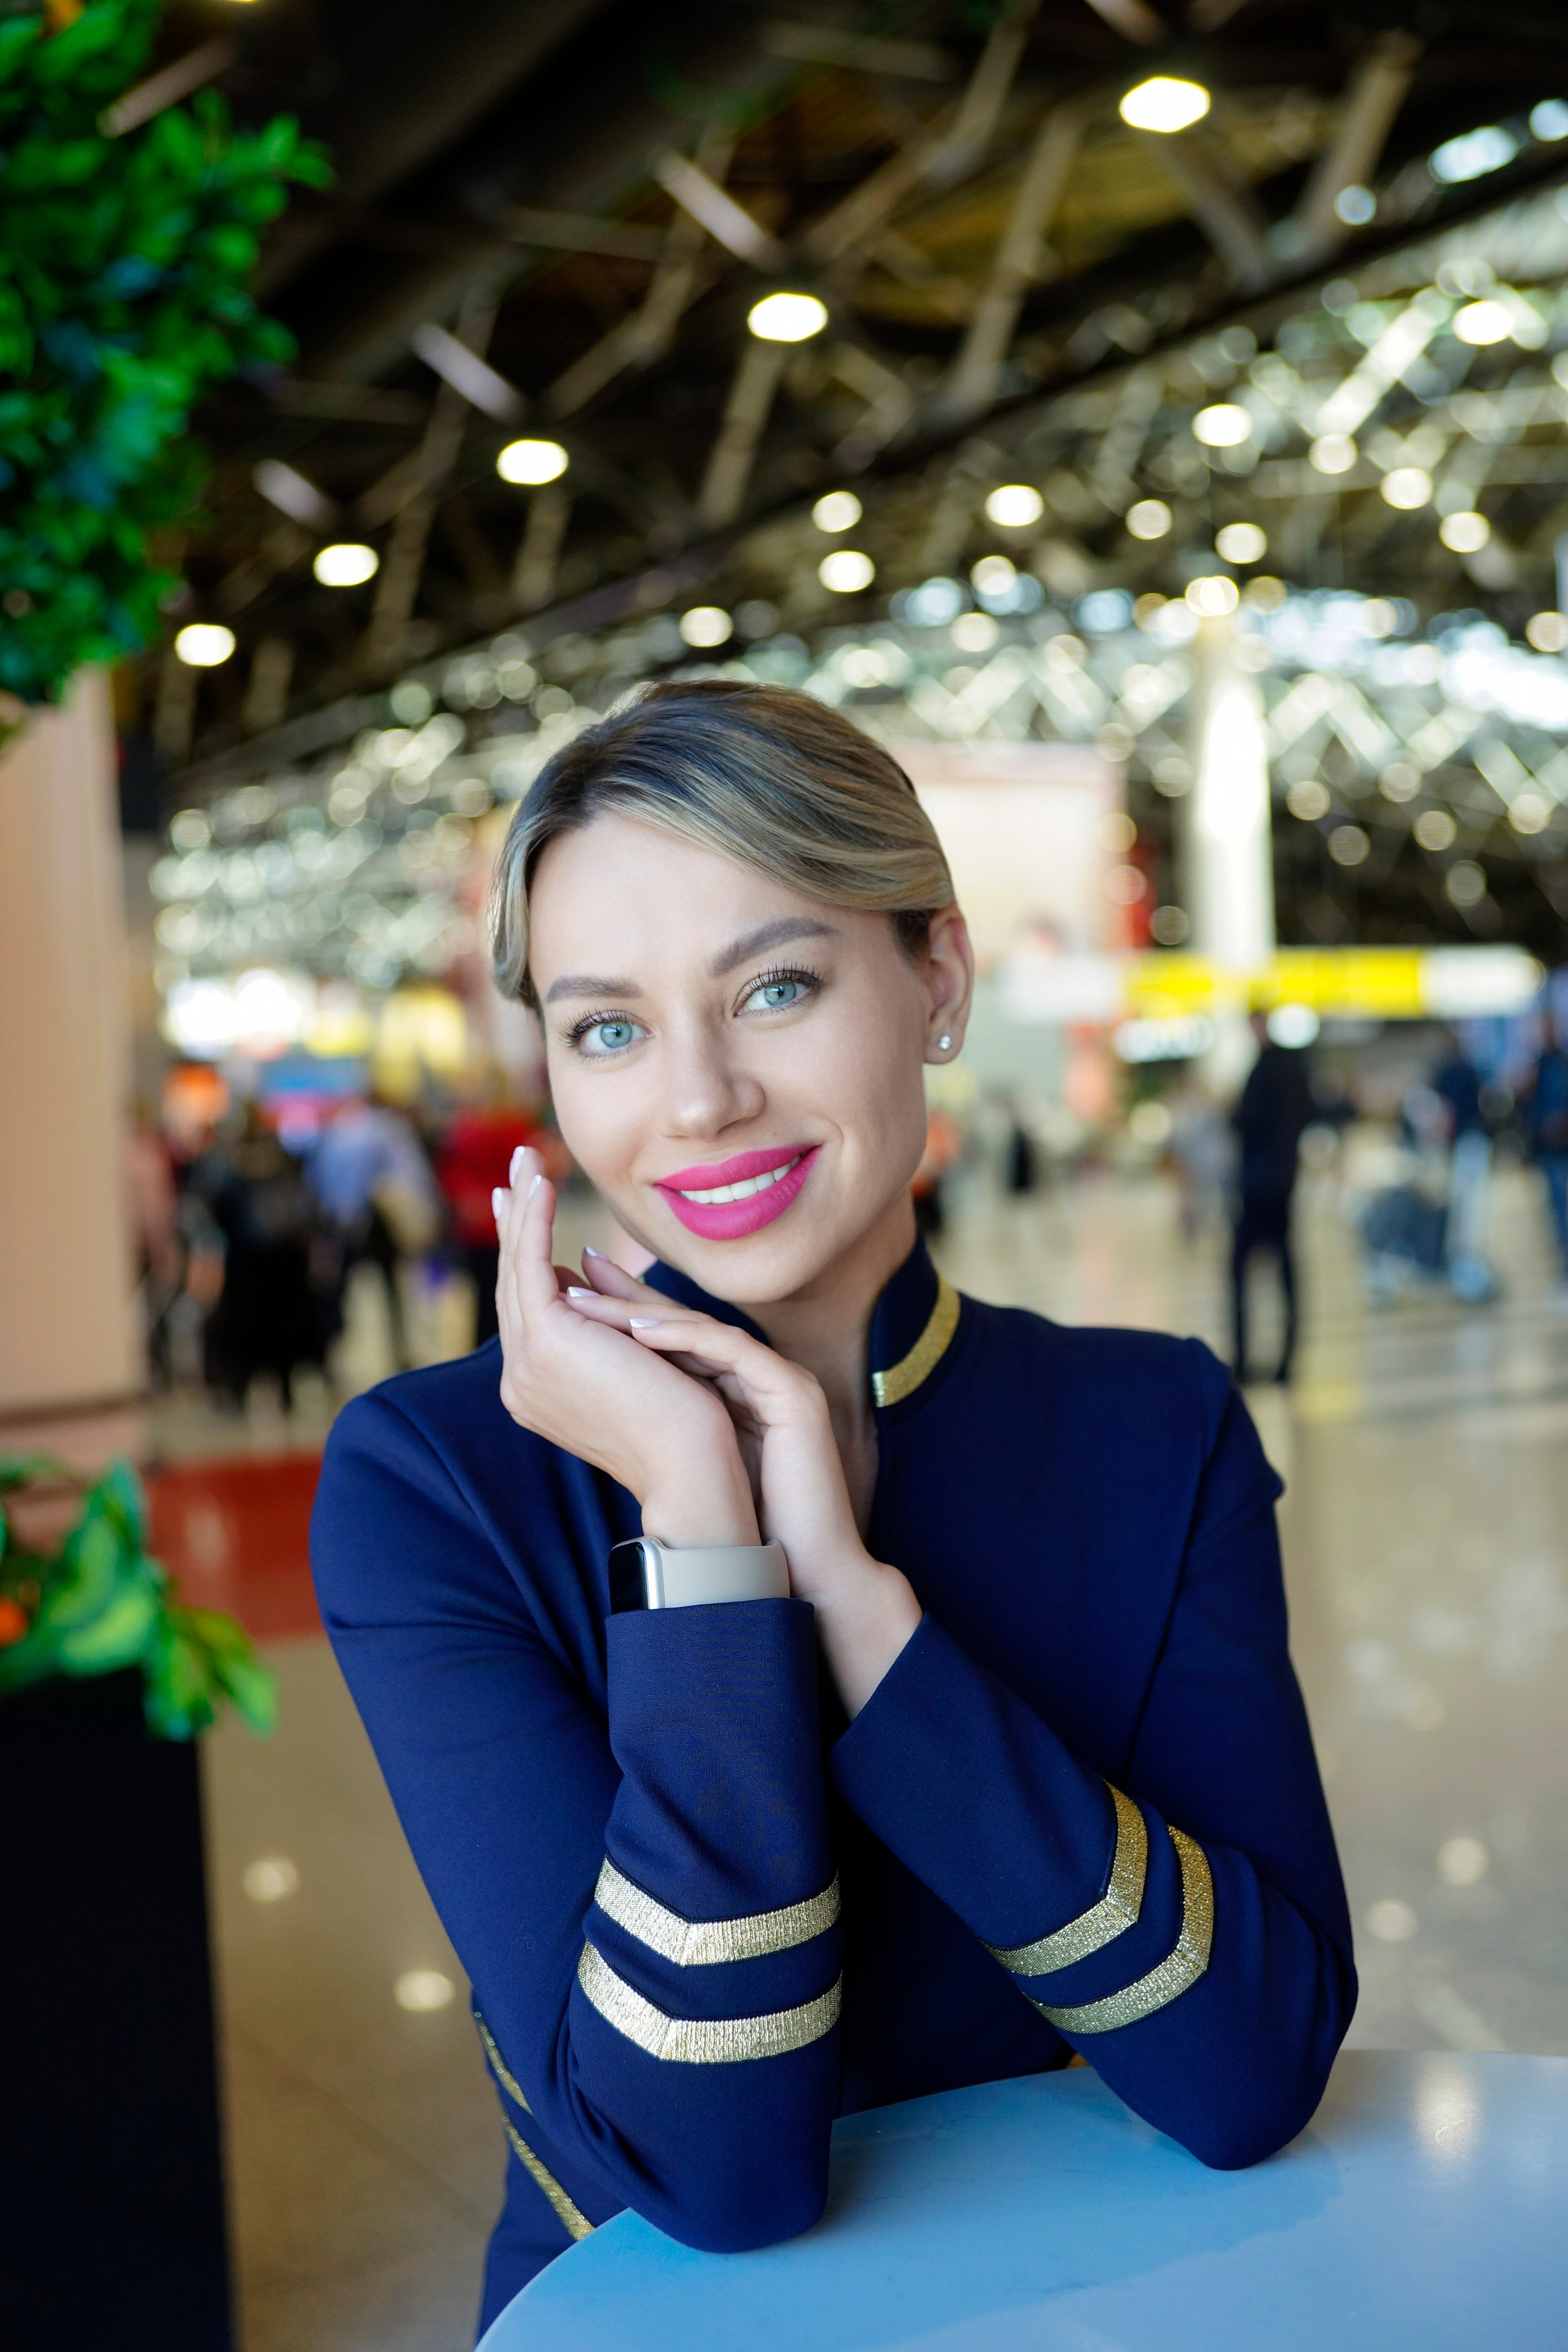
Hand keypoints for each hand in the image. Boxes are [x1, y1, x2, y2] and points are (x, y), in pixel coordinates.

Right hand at [493, 1149, 757, 1547]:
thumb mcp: (636, 1357)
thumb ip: (608, 1319)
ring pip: (519, 1269)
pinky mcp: (545, 1342)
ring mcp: (526, 1364)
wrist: (695, 1468)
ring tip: (529, 1160)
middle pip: (515, 1284)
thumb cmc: (687, 1423)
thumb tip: (583, 1267)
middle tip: (519, 1169)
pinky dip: (535, 1218)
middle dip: (516, 1221)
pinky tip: (544, 1182)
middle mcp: (522, 1380)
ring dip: (523, 1208)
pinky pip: (532, 1263)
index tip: (526, 1208)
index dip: (526, 1253)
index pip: (530, 1307)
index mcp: (542, 1388)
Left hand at [565, 1270, 920, 1713]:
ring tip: (591, 1300)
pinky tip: (639, 1331)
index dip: (623, 1310)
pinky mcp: (794, 1393)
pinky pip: (733, 1351)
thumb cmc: (750, 1523)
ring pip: (704, 1330)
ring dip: (643, 1310)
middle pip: (685, 1322)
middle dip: (626, 1292)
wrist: (806, 1567)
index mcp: (737, 1386)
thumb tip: (602, 1404)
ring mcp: (781, 1378)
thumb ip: (664, 1423)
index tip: (572, 1289)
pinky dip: (685, 1338)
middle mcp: (760, 1373)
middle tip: (575, 1266)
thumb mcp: (693, 1462)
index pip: (673, 1337)